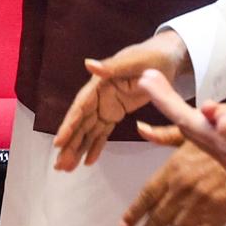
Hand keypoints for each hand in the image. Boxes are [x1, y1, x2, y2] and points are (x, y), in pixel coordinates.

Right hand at [52, 29, 188, 170]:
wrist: (167, 57)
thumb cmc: (151, 56)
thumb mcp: (134, 61)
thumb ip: (112, 66)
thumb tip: (88, 64)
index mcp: (99, 84)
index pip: (80, 107)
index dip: (69, 125)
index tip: (58, 143)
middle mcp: (98, 96)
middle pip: (80, 124)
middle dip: (70, 144)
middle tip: (60, 166)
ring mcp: (106, 105)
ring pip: (88, 131)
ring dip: (78, 149)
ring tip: (67, 168)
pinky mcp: (115, 112)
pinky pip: (102, 133)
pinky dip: (95, 146)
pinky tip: (88, 161)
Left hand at [122, 136, 225, 225]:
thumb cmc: (218, 140)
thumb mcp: (188, 133)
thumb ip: (161, 135)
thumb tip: (140, 128)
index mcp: (171, 171)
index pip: (146, 196)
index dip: (134, 213)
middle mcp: (181, 191)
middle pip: (159, 218)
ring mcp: (200, 206)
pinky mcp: (219, 217)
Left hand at [141, 73, 225, 197]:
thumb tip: (214, 117)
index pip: (191, 122)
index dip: (166, 100)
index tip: (145, 78)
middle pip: (191, 129)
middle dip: (167, 103)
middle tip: (147, 78)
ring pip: (205, 135)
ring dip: (182, 113)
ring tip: (162, 89)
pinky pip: (220, 141)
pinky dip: (204, 124)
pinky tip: (201, 116)